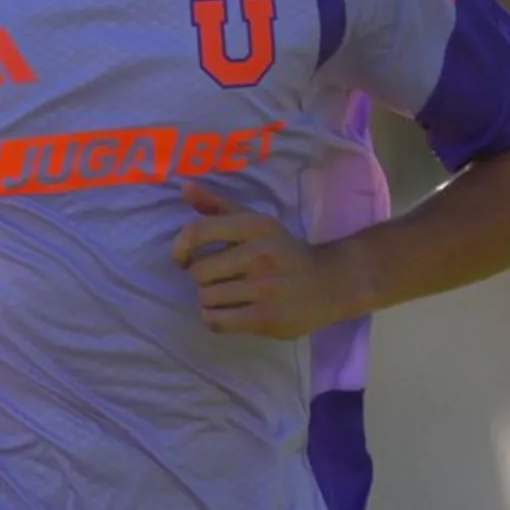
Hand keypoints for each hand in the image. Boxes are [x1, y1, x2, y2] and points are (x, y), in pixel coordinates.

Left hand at [170, 183, 364, 338]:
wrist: (329, 284)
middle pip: (198, 272)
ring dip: (209, 300)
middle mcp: (260, 254)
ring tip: (226, 296)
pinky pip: (217, 321)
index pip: (198, 232)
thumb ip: (217, 206)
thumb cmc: (282, 251)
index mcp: (254, 226)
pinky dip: (214, 318)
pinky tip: (227, 312)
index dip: (180, 247)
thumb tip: (184, 187)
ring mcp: (264, 288)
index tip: (181, 258)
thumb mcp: (255, 222)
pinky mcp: (266, 318)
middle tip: (218, 279)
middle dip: (201, 278)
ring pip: (206, 298)